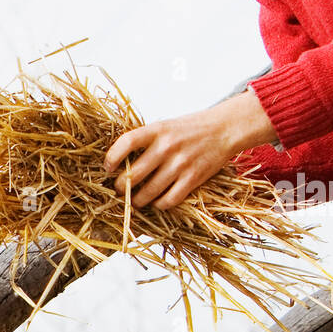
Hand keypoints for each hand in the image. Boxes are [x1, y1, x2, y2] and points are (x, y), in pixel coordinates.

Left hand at [103, 88, 278, 209]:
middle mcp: (167, 146)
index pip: (126, 142)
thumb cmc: (190, 129)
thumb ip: (145, 141)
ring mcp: (180, 163)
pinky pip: (168, 200)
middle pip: (132, 175)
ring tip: (135, 200)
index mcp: (157, 130)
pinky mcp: (193, 178)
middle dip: (120, 187)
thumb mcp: (165, 126)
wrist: (224, 129)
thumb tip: (119, 163)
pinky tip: (157, 202)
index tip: (108, 168)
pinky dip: (159, 205)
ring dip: (137, 201)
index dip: (112, 157)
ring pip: (148, 192)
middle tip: (119, 190)